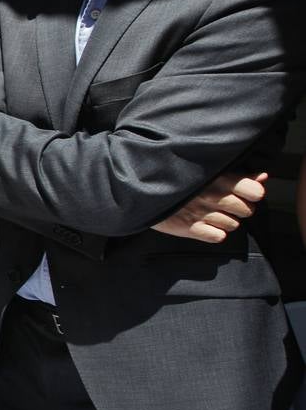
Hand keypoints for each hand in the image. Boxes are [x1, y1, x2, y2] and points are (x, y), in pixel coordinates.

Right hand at [152, 172, 267, 242]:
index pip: (254, 191)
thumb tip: (263, 177)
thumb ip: (239, 176)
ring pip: (233, 225)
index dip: (252, 194)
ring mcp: (201, 213)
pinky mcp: (189, 228)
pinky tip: (206, 226)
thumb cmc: (180, 180)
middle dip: (240, 210)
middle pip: (247, 211)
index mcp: (218, 179)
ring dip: (226, 222)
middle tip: (226, 206)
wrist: (145, 191)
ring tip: (212, 215)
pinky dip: (215, 234)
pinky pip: (218, 237)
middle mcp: (212, 196)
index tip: (245, 194)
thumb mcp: (209, 172)